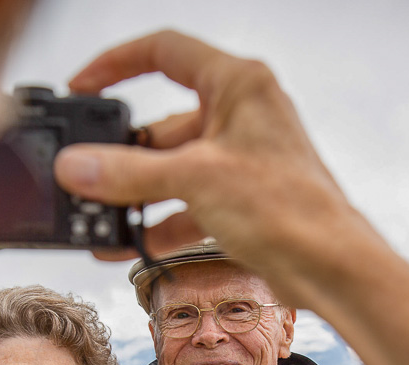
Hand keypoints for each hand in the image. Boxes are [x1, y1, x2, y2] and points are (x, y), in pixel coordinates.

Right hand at [56, 31, 349, 276]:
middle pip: (163, 124)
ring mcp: (238, 159)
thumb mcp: (196, 180)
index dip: (117, 64)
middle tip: (85, 174)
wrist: (330, 267)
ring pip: (171, 169)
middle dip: (122, 155)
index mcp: (238, 86)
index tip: (82, 87)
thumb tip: (77, 166)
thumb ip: (130, 173)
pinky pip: (185, 203)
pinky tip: (127, 243)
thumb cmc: (291, 208)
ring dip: (135, 196)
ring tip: (98, 219)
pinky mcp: (238, 199)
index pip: (165, 52)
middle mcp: (239, 115)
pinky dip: (157, 222)